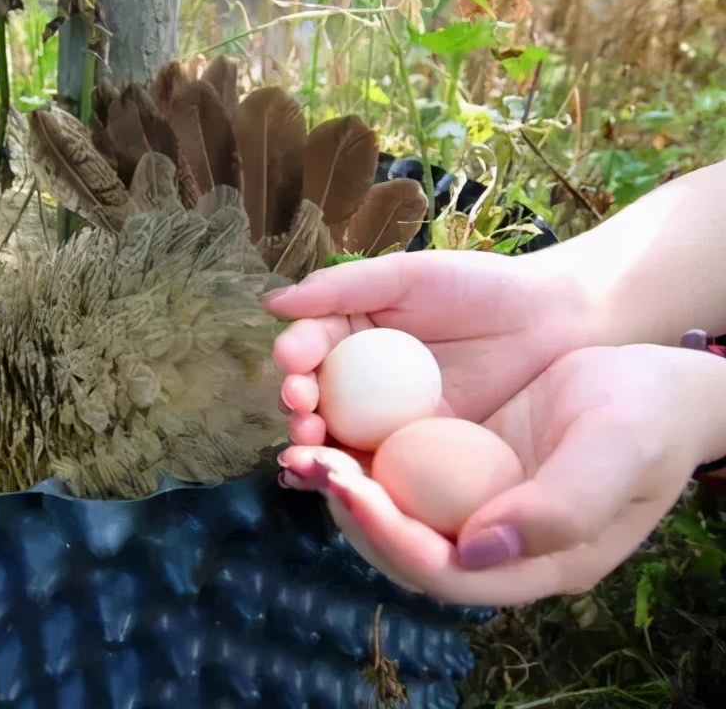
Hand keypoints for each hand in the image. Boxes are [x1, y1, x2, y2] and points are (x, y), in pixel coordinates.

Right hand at [261, 249, 595, 447]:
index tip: (293, 361)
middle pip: (314, 397)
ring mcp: (387, 419)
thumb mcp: (407, 277)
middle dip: (298, 406)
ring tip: (312, 449)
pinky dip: (353, 474)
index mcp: (351, 331)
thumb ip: (342, 287)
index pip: (309, 346)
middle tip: (303, 411)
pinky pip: (377, 465)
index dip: (294, 356)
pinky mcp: (416, 453)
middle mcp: (361, 378)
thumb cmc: (481, 287)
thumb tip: (271, 303)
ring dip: (317, 444)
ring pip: (338, 435)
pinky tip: (338, 480)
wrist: (555, 322)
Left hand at [276, 344, 725, 605]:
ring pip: (389, 511)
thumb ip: (558, 508)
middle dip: (348, 508)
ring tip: (299, 445)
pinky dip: (355, 450)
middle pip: (401, 548)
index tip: (347, 486)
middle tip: (305, 460)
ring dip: (338, 481)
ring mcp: (469, 506)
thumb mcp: (617, 451)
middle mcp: (492, 543)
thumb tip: (477, 549)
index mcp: (535, 560)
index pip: (444, 572)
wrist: (652, 380)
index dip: (390, 534)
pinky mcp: (454, 466)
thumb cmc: (646, 414)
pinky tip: (323, 420)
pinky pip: (393, 471)